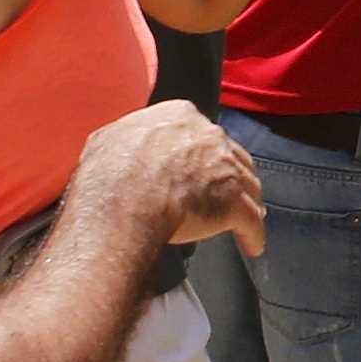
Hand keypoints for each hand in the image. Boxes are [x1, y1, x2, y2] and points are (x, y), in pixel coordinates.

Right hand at [71, 101, 266, 257]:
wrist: (121, 203)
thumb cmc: (108, 176)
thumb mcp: (108, 139)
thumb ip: (128, 136)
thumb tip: (125, 144)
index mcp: (181, 116)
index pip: (201, 132)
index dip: (204, 152)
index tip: (201, 165)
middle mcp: (210, 137)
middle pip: (232, 157)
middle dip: (231, 176)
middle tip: (228, 192)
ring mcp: (226, 169)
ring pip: (248, 186)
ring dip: (248, 203)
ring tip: (247, 218)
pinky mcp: (233, 204)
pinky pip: (251, 221)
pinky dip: (253, 234)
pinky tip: (252, 245)